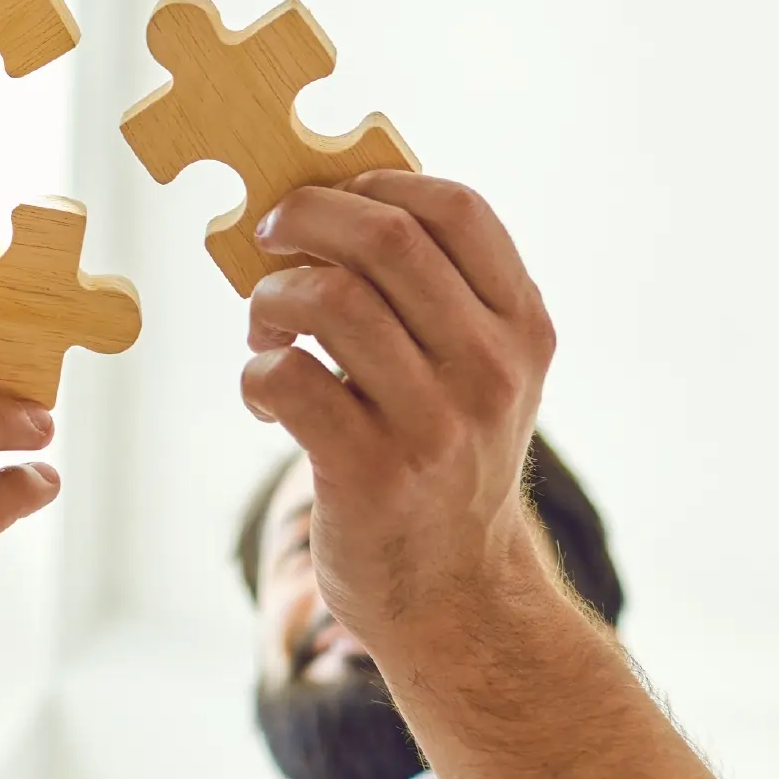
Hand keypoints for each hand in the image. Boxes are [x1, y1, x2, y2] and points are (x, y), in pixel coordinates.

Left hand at [240, 172, 557, 656]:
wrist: (455, 596)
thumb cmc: (442, 455)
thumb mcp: (475, 371)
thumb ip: (432, 292)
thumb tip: (325, 198)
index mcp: (521, 329)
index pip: (458, 211)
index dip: (380, 182)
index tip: (331, 197)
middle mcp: (489, 371)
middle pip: (386, 239)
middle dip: (307, 218)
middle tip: (270, 235)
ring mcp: (434, 425)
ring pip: (330, 300)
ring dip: (271, 297)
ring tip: (266, 324)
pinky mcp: (370, 473)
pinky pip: (288, 378)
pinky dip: (257, 371)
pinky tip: (264, 392)